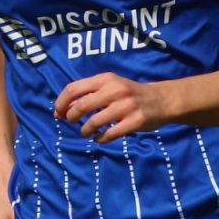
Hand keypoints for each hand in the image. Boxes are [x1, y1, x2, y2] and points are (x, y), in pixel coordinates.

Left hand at [54, 72, 168, 142]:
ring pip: (94, 122)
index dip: (61, 102)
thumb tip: (62, 109)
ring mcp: (125, 106)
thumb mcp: (111, 86)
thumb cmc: (129, 93)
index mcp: (105, 79)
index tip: (58, 112)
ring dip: (84, 130)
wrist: (161, 99)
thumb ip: (89, 93)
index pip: (73, 89)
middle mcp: (115, 90)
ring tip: (86, 132)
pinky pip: (110, 134)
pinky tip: (99, 138)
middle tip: (72, 122)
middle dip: (71, 117)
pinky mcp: (134, 122)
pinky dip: (100, 139)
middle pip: (81, 106)